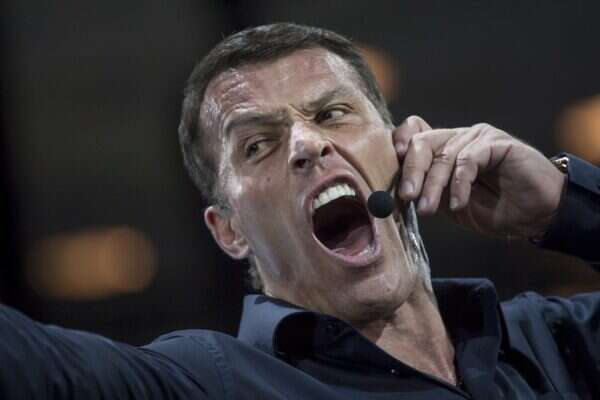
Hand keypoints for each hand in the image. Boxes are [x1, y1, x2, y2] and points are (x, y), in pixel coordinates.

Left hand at [392, 116, 564, 238]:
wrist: (535, 215)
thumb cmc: (493, 209)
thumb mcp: (450, 203)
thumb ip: (428, 190)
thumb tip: (397, 189)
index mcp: (443, 149)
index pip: (414, 132)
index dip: (400, 140)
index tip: (392, 160)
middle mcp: (457, 138)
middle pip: (422, 141)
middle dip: (411, 171)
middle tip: (406, 196)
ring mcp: (477, 137)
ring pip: (444, 154)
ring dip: (433, 185)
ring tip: (427, 210)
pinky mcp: (496, 142)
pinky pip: (468, 160)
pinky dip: (459, 184)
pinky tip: (459, 203)